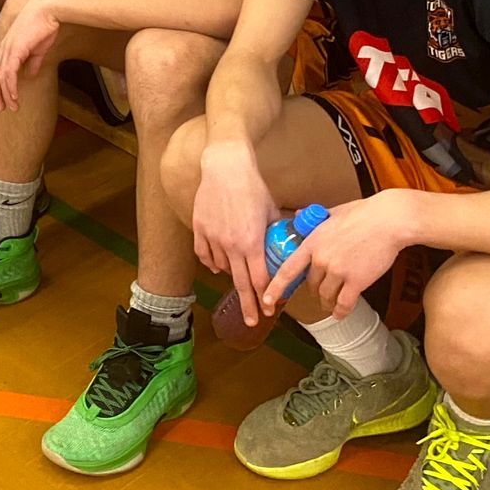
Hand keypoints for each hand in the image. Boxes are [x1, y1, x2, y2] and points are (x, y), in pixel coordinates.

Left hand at [0, 0, 61, 112]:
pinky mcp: (15, 49)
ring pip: (1, 77)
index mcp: (7, 47)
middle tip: (2, 108)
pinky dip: (10, 87)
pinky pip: (9, 72)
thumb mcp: (39, 48)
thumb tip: (30, 75)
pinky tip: (14, 97)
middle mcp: (3, 48)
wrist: (48, 9)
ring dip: (6, 94)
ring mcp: (8, 48)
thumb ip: (33, 62)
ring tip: (12, 107)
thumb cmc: (45, 25)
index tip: (3, 99)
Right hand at [192, 139, 280, 326]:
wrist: (225, 168)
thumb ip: (277, 232)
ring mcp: (213, 238)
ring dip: (231, 275)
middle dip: (248, 305)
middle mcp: (232, 245)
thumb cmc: (252, 187)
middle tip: (252, 321)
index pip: (259, 280)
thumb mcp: (272, 211)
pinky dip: (211, 263)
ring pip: (222, 268)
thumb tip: (289, 244)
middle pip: (240, 284)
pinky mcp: (199, 229)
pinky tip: (217, 266)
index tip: (269, 310)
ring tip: (238, 276)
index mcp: (252, 243)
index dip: (265, 298)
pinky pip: (204, 255)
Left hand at [263, 194, 406, 318]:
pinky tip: (340, 314)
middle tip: (319, 293)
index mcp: (312, 242)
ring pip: (326, 295)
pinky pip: (344, 303)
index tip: (266, 299)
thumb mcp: (331, 212)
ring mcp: (338, 270)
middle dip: (314, 290)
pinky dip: (341, 311)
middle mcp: (321, 258)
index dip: (275, 287)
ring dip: (327, 302)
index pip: (288, 269)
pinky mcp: (357, 281)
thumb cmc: (363, 213)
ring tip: (331, 305)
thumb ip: (313, 219)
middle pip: (310, 284)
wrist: (389, 221)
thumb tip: (298, 215)